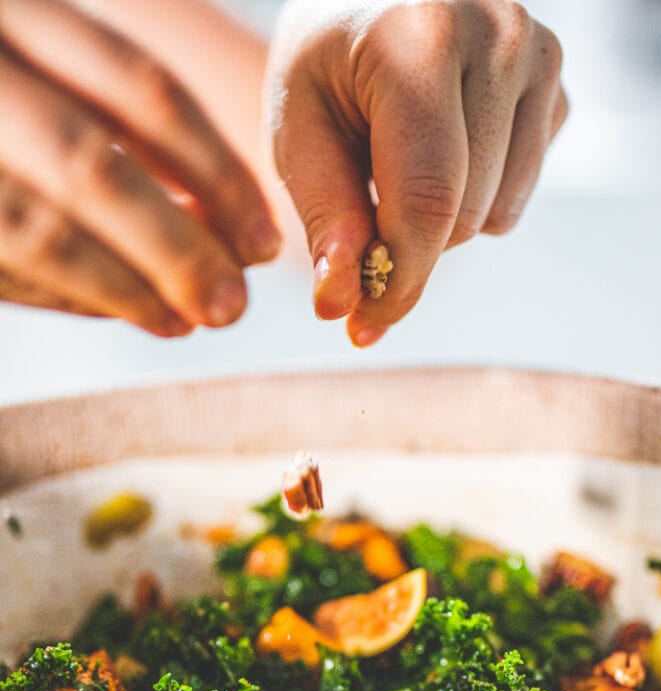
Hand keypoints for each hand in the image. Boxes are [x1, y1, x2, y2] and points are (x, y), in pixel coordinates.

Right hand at [0, 0, 280, 334]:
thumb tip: (227, 227)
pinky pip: (3, 267)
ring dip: (125, 288)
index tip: (264, 238)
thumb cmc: (14, 101)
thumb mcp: (50, 65)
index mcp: (20, 12)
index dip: (216, 171)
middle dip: (175, 246)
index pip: (140, 88)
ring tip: (186, 320)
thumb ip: (118, 120)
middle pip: (92, 166)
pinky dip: (68, 297)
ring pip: (40, 230)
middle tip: (233, 304)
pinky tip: (126, 310)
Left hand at [268, 0, 566, 346]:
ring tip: (401, 163)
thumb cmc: (326, 58)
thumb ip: (325, 214)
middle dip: (408, 243)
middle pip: (462, 217)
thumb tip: (343, 304)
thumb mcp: (297, 125)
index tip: (362, 325)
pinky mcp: (559, 86)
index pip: (427, 199)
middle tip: (363, 215)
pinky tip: (445, 149)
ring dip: (442, 222)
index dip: (398, 279)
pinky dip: (477, 196)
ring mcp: (539, 58)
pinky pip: (519, 196)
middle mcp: (498, 38)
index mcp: (421, 39)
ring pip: (496, 217)